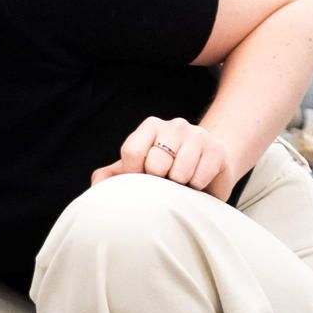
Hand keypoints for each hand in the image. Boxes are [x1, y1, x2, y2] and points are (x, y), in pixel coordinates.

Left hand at [93, 117, 237, 200]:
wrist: (209, 167)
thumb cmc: (167, 170)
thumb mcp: (137, 171)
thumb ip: (112, 176)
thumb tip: (96, 184)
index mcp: (149, 127)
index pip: (131, 152)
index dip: (134, 173)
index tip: (142, 179)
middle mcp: (174, 125)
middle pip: (155, 163)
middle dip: (158, 181)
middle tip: (166, 180)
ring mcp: (197, 135)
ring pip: (178, 172)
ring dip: (179, 184)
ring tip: (182, 181)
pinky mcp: (216, 151)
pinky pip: (198, 177)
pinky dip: (196, 186)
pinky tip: (197, 181)